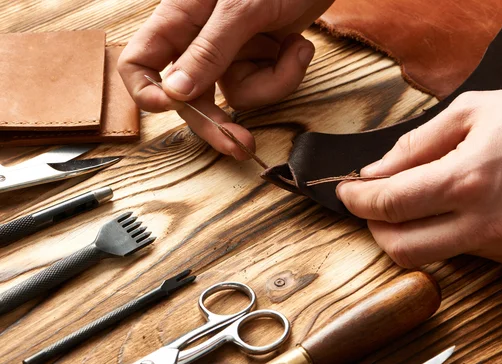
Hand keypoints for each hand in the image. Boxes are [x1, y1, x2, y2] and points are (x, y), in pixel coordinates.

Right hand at [119, 0, 332, 159]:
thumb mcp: (240, 8)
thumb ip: (209, 50)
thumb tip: (176, 93)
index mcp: (178, 20)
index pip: (138, 63)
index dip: (147, 92)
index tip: (172, 106)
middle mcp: (198, 42)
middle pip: (189, 98)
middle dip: (218, 122)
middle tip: (240, 146)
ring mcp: (229, 54)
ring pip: (235, 97)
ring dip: (272, 82)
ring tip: (294, 49)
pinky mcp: (257, 60)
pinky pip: (263, 87)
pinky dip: (286, 73)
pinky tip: (297, 46)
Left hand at [337, 79, 501, 268]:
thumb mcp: (471, 111)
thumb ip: (414, 145)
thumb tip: (374, 172)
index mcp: (468, 179)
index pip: (389, 204)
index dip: (357, 200)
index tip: (346, 192)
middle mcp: (485, 223)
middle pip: (401, 249)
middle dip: (374, 227)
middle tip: (371, 204)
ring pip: (432, 256)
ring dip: (409, 233)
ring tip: (413, 202)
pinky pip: (465, 254)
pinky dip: (447, 235)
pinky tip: (455, 210)